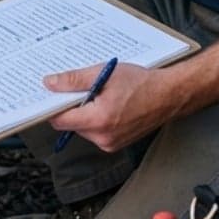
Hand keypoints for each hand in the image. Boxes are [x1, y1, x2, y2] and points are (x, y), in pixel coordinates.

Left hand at [45, 62, 176, 152]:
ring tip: (100, 95)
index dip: (52, 106)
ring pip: (83, 128)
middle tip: (80, 87)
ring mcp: (110, 144)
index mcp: (98, 120)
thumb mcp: (104, 74)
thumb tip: (50, 84)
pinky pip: (96, 132)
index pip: (61, 120)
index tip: (49, 95)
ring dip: (85, 112)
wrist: (169, 95)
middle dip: (72, 106)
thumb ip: (74, 81)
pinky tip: (108, 104)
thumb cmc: (142, 83)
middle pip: (71, 124)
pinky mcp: (116, 144)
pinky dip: (96, 119)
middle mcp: (103, 137)